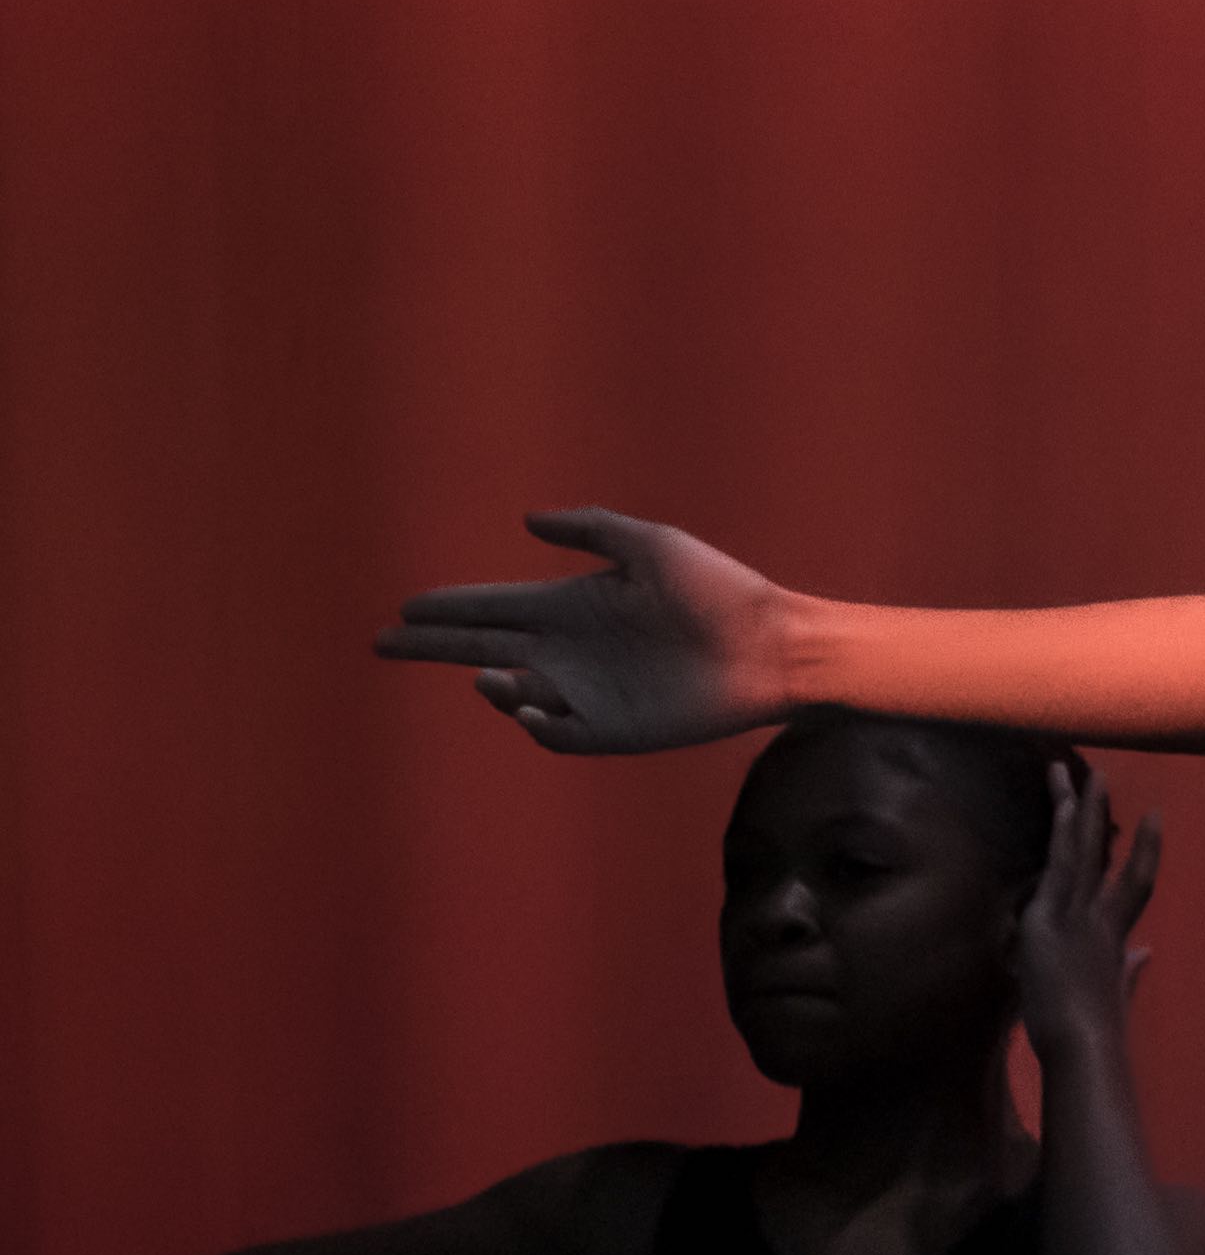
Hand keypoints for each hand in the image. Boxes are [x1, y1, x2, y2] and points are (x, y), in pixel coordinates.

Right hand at [375, 509, 800, 752]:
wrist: (771, 645)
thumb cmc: (719, 590)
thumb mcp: (649, 544)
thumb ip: (590, 530)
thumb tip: (528, 521)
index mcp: (571, 605)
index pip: (491, 606)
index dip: (448, 607)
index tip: (407, 605)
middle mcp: (571, 650)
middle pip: (481, 648)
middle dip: (430, 646)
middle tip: (383, 642)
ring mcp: (590, 691)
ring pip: (512, 692)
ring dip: (491, 684)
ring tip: (490, 675)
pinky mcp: (616, 728)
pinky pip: (556, 733)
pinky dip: (533, 720)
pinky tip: (529, 701)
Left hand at [1009, 761, 1160, 1055]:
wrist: (1085, 1048)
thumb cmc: (1097, 1035)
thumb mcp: (1114, 997)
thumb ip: (1129, 971)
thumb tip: (1146, 953)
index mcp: (1113, 940)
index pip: (1132, 886)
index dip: (1143, 852)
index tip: (1150, 819)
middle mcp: (1100, 919)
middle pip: (1103, 856)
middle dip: (1100, 815)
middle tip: (1099, 773)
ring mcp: (1077, 916)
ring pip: (1081, 851)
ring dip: (1079, 809)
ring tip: (1077, 772)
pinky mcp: (1053, 919)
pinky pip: (1060, 867)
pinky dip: (1064, 835)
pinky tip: (1063, 806)